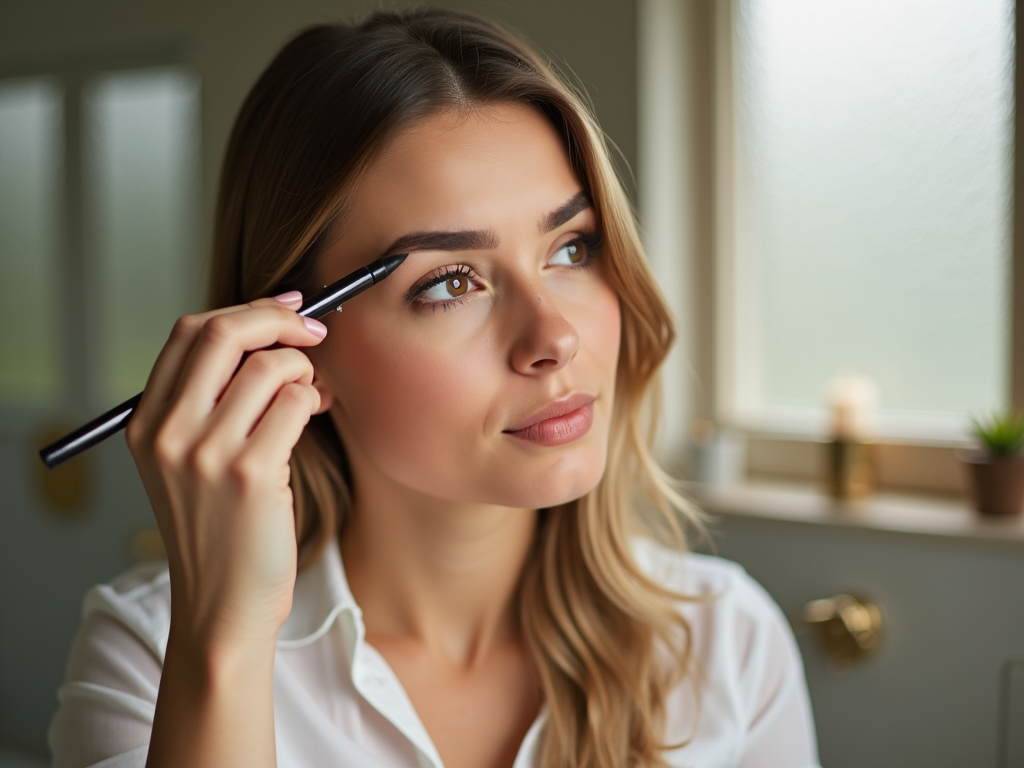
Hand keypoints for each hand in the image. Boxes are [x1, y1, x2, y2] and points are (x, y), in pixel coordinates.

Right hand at [126, 292, 326, 656]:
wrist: (223, 605)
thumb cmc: (221, 529)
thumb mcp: (191, 463)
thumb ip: (212, 402)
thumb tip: (269, 332)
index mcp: (146, 423)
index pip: (189, 332)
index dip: (245, 310)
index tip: (285, 309)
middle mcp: (167, 433)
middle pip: (223, 333)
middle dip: (277, 319)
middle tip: (312, 332)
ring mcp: (205, 453)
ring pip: (268, 366)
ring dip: (304, 369)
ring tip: (312, 393)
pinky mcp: (248, 474)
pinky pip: (294, 402)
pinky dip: (314, 398)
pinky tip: (315, 414)